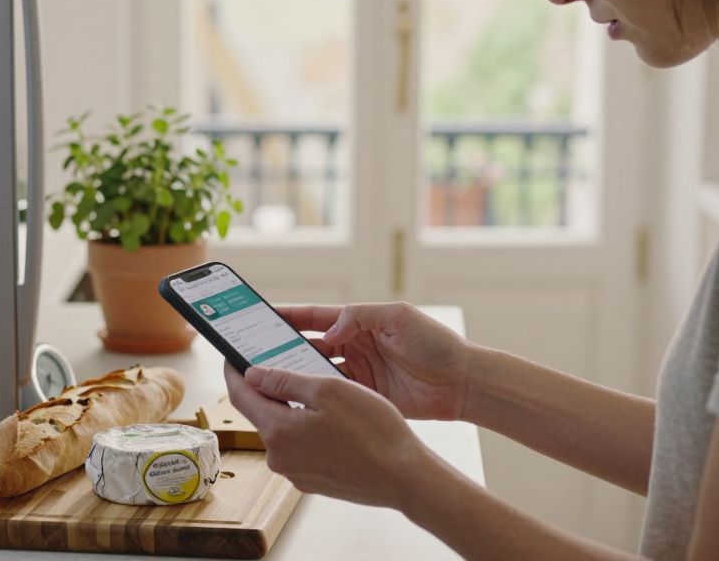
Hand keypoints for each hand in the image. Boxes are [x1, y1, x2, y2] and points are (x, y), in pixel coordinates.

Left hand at [224, 362, 431, 508]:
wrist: (404, 478)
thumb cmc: (372, 430)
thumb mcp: (329, 390)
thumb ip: (285, 380)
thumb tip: (251, 374)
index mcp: (277, 430)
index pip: (240, 395)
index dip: (234, 371)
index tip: (232, 356)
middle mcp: (279, 457)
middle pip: (263, 413)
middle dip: (271, 389)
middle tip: (287, 366)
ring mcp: (296, 473)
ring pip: (285, 431)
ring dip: (294, 411)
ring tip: (320, 393)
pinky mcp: (313, 482)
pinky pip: (302, 449)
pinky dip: (309, 431)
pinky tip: (335, 423)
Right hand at [278, 302, 473, 420]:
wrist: (463, 382)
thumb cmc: (436, 344)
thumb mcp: (398, 318)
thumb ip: (360, 318)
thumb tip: (327, 331)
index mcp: (360, 323)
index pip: (315, 318)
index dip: (288, 316)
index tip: (260, 316)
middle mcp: (355, 346)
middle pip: (309, 346)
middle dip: (283, 349)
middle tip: (255, 353)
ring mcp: (359, 373)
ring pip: (318, 373)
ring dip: (296, 375)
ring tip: (269, 379)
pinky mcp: (366, 397)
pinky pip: (335, 397)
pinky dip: (316, 399)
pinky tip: (297, 402)